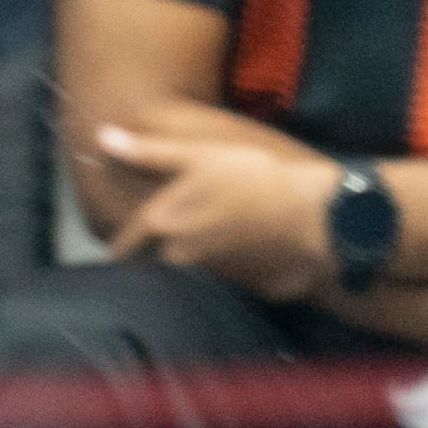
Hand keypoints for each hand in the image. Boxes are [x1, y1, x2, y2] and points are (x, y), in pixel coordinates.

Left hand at [98, 123, 341, 301]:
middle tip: (167, 241)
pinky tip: (248, 250)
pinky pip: (232, 283)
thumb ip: (148, 152)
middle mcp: (183, 258)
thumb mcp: (199, 155)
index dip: (120, 246)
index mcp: (165, 225)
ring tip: (214, 240)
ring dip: (193, 263)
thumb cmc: (257, 177)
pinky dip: (232, 270)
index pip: (123, 249)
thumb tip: (103, 138)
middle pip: (155, 265)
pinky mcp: (252, 289)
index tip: (119, 248)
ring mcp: (217, 278)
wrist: (323, 214)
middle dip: (154, 258)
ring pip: (191, 274)